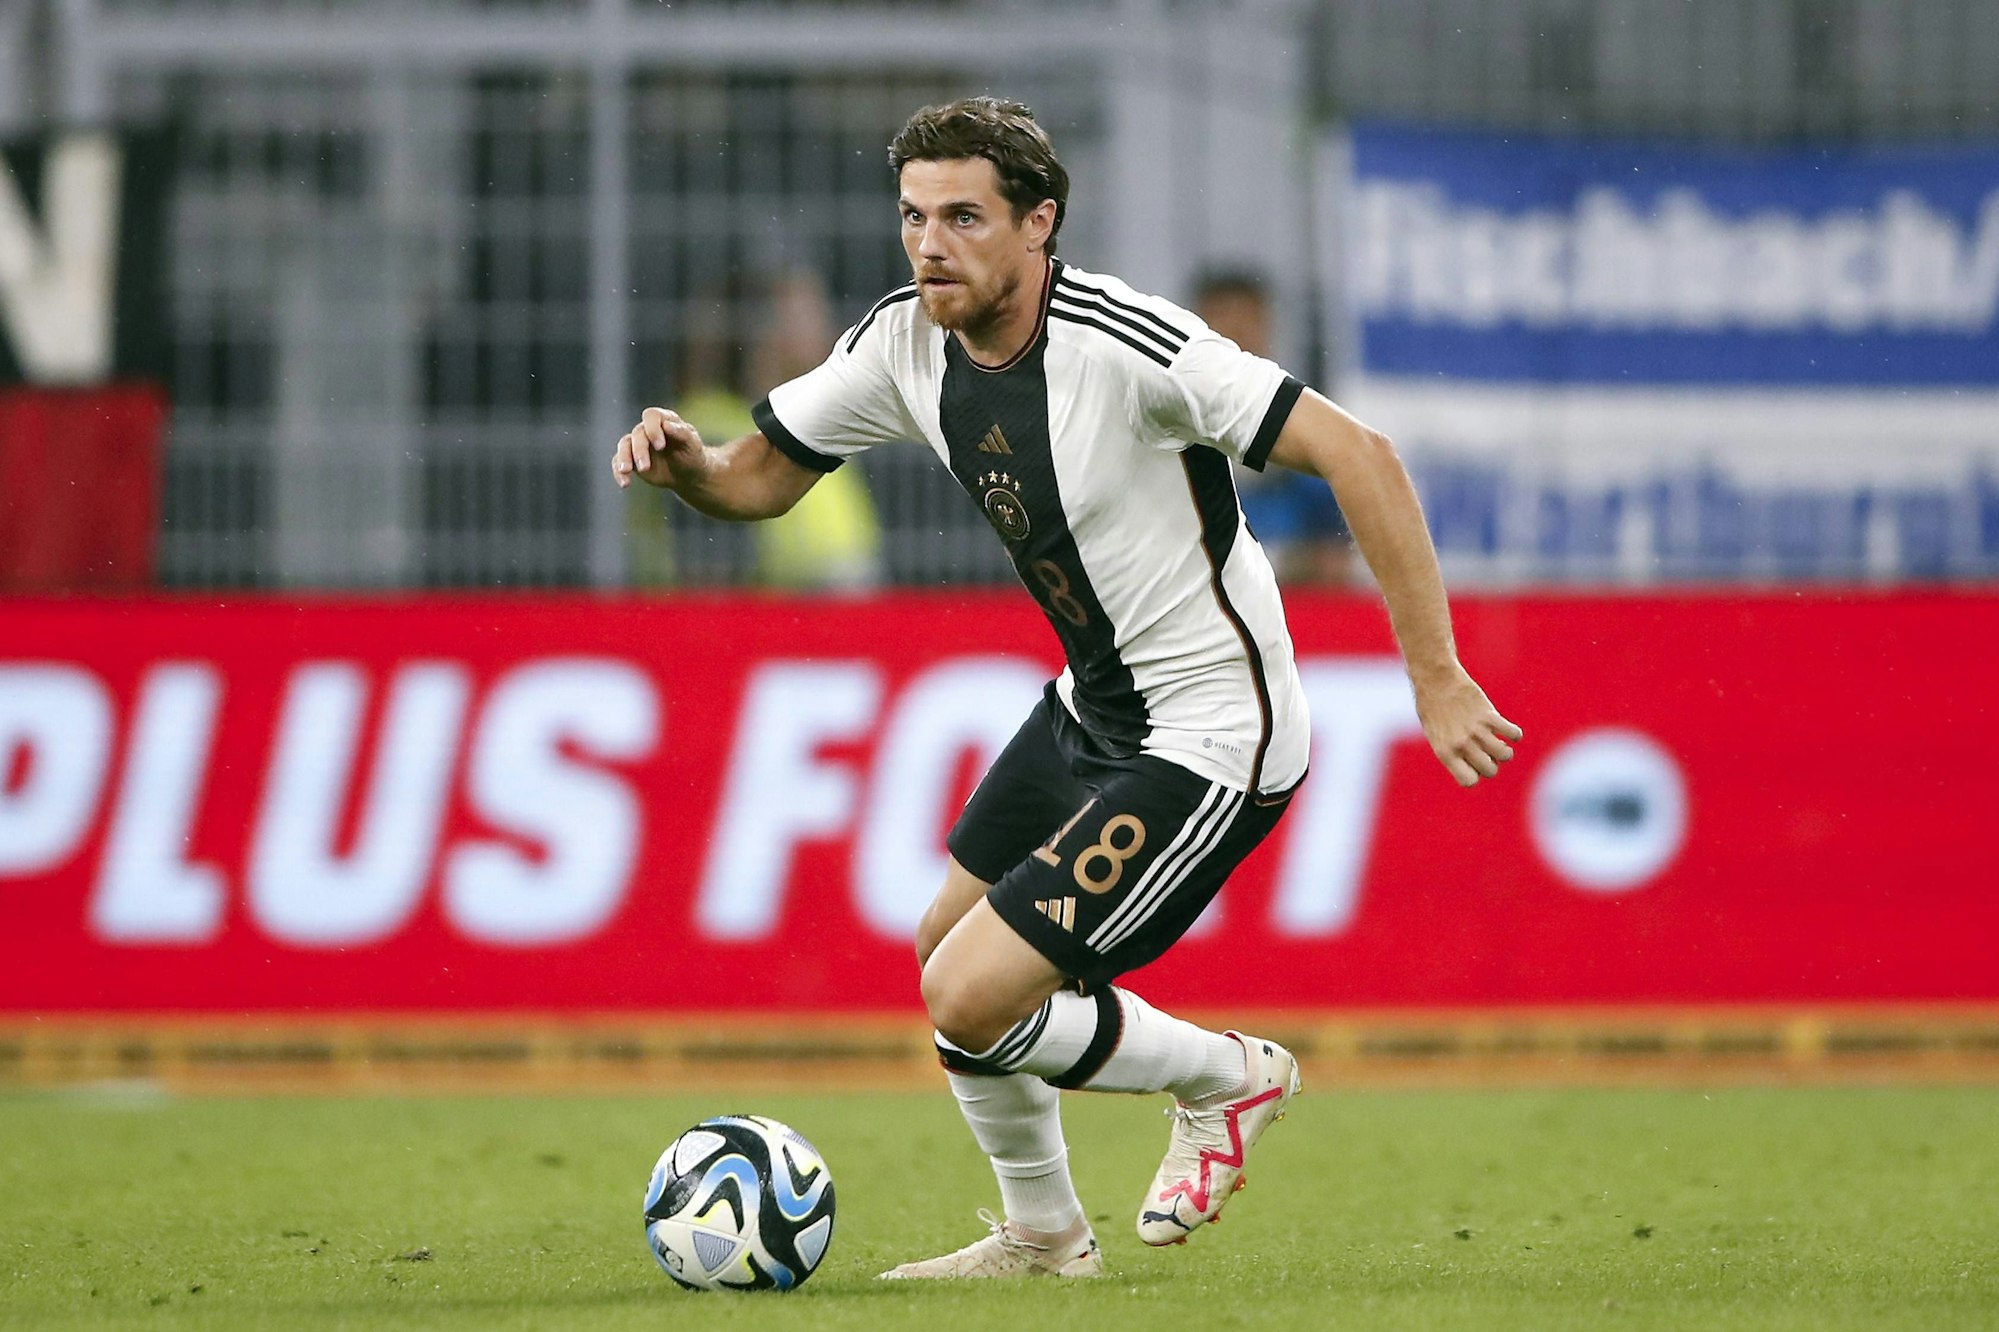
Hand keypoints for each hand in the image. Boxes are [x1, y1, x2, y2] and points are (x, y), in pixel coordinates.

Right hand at [612, 407, 704, 490]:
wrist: (688, 474)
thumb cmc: (692, 455)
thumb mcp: (692, 444)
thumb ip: (682, 433)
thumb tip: (667, 425)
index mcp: (664, 420)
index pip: (652, 416)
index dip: (653, 429)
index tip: (660, 446)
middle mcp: (648, 429)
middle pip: (637, 433)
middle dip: (640, 450)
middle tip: (645, 467)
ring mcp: (638, 443)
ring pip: (624, 445)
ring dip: (624, 459)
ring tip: (626, 472)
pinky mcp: (631, 459)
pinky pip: (618, 462)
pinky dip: (618, 472)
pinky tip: (625, 484)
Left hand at [1413, 667, 1521, 787]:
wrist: (1435, 680)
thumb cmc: (1433, 708)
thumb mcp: (1435, 735)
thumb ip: (1454, 751)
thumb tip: (1482, 762)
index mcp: (1445, 753)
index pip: (1469, 781)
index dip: (1476, 774)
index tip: (1474, 764)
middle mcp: (1462, 745)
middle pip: (1490, 770)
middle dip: (1492, 764)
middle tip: (1487, 752)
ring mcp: (1476, 730)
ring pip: (1505, 755)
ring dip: (1505, 751)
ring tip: (1499, 742)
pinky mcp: (1489, 715)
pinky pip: (1513, 734)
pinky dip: (1515, 734)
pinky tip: (1507, 729)